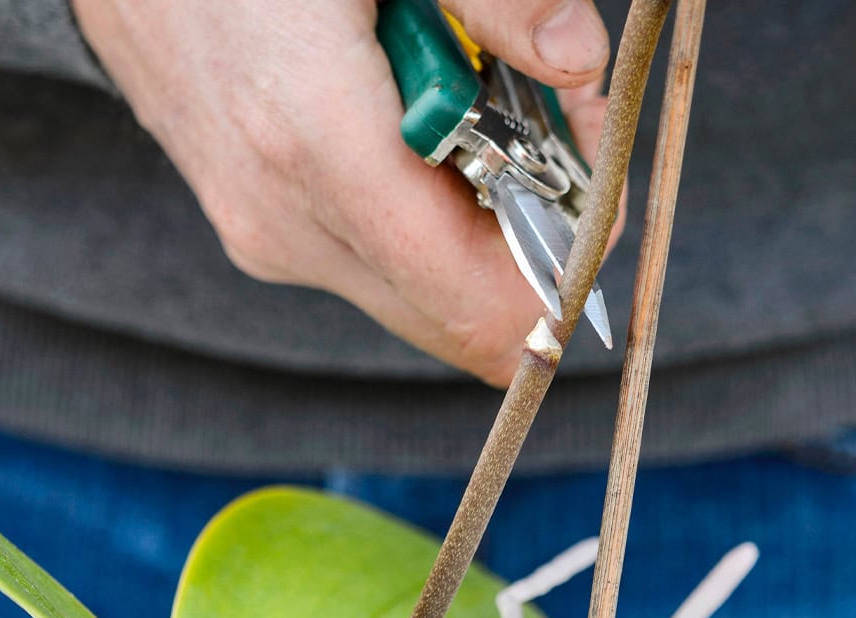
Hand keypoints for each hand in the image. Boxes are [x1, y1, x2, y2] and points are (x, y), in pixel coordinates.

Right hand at [72, 0, 617, 386]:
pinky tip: (414, 140)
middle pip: (462, 322)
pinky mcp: (259, 237)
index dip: (566, 270)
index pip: (480, 302)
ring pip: (424, 301)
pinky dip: (424, 226)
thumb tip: (582, 58)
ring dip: (478, 234)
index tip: (596, 193)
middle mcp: (288, 220)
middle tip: (551, 143)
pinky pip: (378, 270)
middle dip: (533, 249)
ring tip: (474, 124)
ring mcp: (268, 239)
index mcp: (319, 143)